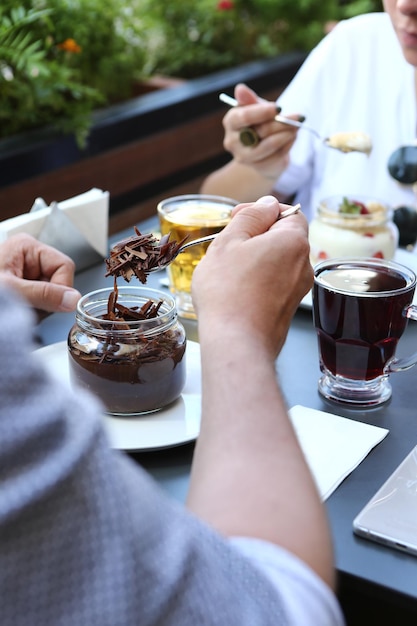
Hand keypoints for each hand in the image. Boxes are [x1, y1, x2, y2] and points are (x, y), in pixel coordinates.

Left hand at [0, 233, 80, 313]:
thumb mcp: (10, 290)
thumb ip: (42, 294)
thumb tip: (73, 299)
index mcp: (27, 247)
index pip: (64, 266)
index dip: (61, 288)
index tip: (49, 303)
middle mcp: (29, 259)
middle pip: (60, 283)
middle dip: (47, 301)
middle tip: (26, 306)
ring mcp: (28, 276)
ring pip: (53, 297)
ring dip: (41, 309)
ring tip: (19, 309)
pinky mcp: (26, 291)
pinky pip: (43, 305)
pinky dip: (35, 313)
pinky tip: (21, 313)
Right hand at [192, 195, 312, 356]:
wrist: (236, 342)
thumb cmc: (228, 292)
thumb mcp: (230, 242)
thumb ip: (251, 217)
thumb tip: (267, 204)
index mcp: (294, 242)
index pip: (289, 212)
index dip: (262, 210)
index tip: (237, 217)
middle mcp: (304, 266)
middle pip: (283, 238)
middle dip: (256, 236)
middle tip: (228, 244)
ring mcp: (298, 290)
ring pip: (277, 263)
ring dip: (255, 260)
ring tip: (228, 270)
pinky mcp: (287, 310)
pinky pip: (275, 284)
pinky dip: (258, 281)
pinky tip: (235, 290)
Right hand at [222, 83, 299, 180]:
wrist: (261, 151)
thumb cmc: (259, 124)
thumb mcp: (256, 108)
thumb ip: (250, 100)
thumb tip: (240, 88)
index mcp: (231, 121)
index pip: (245, 116)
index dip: (263, 112)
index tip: (279, 107)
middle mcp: (233, 141)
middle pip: (261, 131)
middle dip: (282, 123)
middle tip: (299, 117)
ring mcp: (245, 157)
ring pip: (270, 145)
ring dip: (287, 134)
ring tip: (296, 127)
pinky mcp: (259, 166)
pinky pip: (277, 155)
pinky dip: (288, 145)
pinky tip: (291, 138)